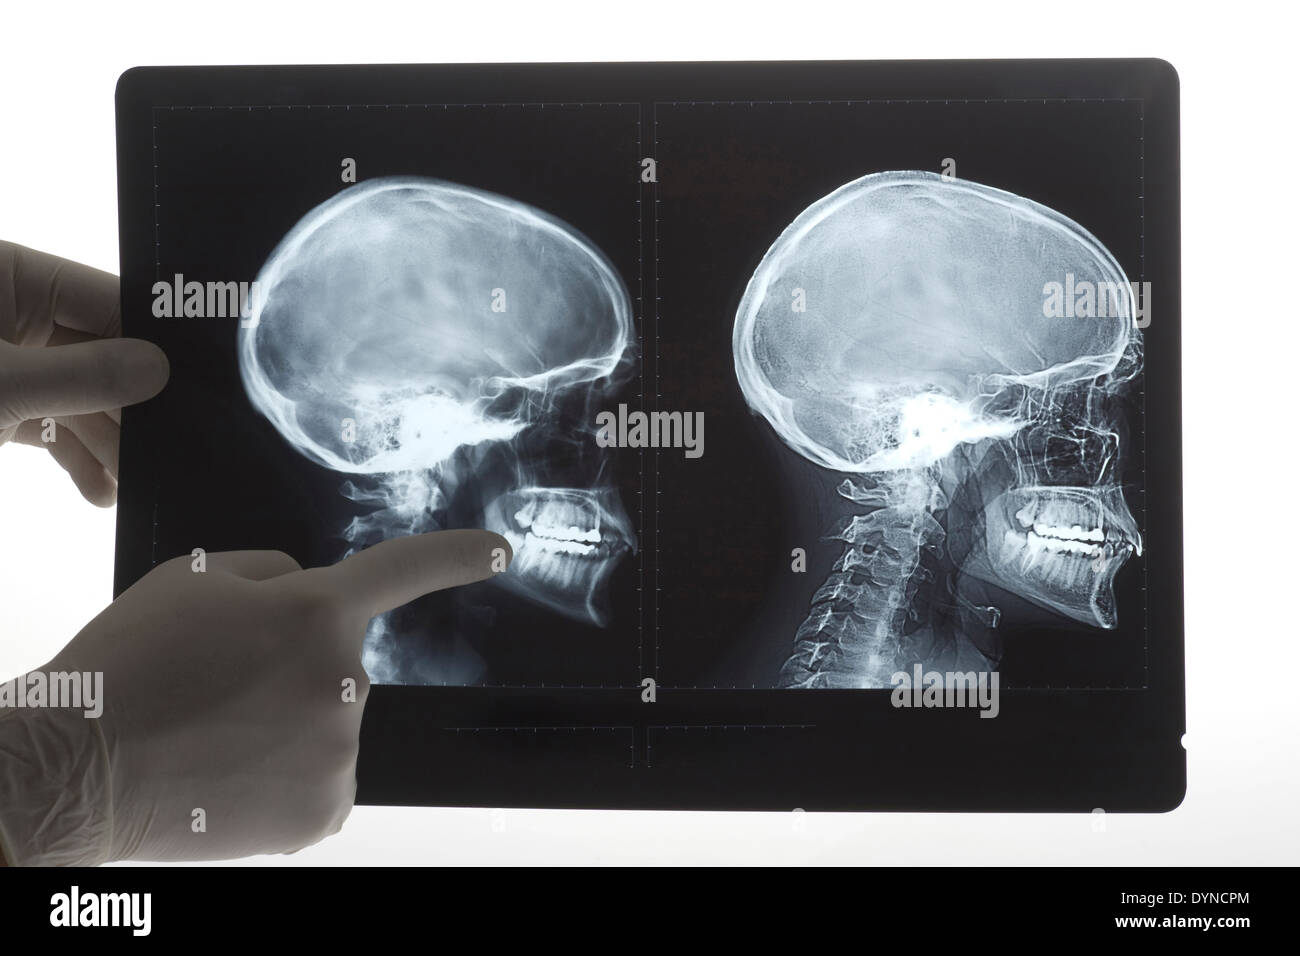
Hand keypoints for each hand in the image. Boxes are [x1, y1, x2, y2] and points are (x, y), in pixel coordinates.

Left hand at [0, 241, 168, 505]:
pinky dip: (73, 457)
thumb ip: (80, 376)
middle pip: (101, 350)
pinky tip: (100, 493)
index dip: (158, 340)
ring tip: (138, 485)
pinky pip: (48, 424)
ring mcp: (4, 357)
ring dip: (109, 442)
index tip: (210, 382)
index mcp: (8, 273)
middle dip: (136, 405)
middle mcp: (10, 307)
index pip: (108, 298)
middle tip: (180, 449)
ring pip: (79, 395)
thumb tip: (161, 370)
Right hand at [0, 529, 510, 863]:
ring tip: (212, 734)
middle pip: (338, 662)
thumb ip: (271, 574)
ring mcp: (339, 752)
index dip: (458, 555)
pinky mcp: (325, 811)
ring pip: (328, 724)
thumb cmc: (125, 666)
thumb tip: (307, 588)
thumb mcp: (192, 580)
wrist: (76, 769)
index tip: (500, 551)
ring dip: (287, 723)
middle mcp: (345, 682)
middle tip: (219, 687)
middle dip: (295, 665)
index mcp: (315, 613)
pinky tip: (231, 774)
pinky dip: (285, 776)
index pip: (403, 571)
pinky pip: (321, 777)